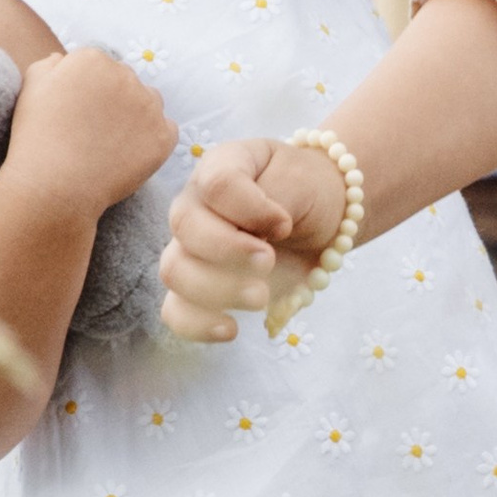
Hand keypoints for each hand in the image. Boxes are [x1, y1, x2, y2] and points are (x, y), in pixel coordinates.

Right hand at [10, 47, 174, 218]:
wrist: (56, 184)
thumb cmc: (37, 136)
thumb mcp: (31, 88)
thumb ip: (49, 65)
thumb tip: (63, 59)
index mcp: (93, 59)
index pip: (97, 65)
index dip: (85, 89)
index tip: (76, 110)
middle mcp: (126, 76)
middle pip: (124, 81)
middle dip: (112, 98)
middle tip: (93, 128)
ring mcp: (149, 106)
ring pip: (149, 102)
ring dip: (136, 115)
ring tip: (112, 141)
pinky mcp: (164, 136)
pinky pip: (166, 130)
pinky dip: (152, 139)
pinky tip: (129, 153)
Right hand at [159, 136, 347, 343]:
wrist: (321, 217)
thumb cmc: (307, 191)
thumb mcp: (301, 179)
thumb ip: (278, 196)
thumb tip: (269, 228)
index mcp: (219, 168)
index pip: (217, 185)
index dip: (250, 209)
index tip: (285, 223)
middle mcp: (195, 205)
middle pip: (185, 227)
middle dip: (230, 250)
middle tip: (270, 261)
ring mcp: (190, 247)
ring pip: (175, 271)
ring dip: (218, 289)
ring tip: (261, 296)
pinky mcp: (198, 288)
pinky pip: (176, 311)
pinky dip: (198, 324)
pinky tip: (231, 328)